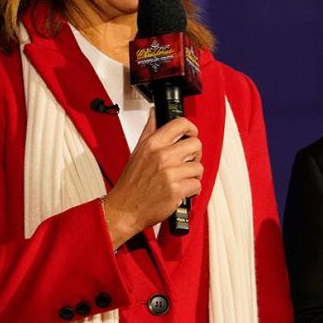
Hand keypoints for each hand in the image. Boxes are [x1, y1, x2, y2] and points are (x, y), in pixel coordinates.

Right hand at [102, 115, 201, 247]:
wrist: (124, 209)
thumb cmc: (131, 184)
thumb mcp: (137, 152)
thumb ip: (149, 131)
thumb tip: (154, 113)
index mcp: (152, 144)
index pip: (180, 124)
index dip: (191, 128)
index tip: (191, 134)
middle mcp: (162, 156)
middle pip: (196, 144)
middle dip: (194, 155)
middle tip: (187, 162)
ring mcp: (170, 173)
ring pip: (198, 167)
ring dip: (193, 175)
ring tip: (181, 179)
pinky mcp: (176, 190)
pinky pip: (197, 185)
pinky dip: (192, 190)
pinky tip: (181, 191)